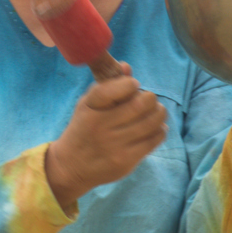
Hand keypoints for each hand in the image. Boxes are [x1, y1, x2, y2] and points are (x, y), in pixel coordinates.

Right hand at [45, 65, 167, 209]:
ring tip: (154, 112)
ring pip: (152, 121)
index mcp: (90, 107)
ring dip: (159, 113)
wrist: (71, 166)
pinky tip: (155, 128)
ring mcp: (114, 145)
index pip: (113, 89)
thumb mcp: (88, 105)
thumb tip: (126, 66)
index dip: (130, 84)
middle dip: (150, 98)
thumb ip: (108, 86)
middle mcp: (101, 126)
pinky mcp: (126, 161)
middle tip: (148, 100)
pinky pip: (154, 139)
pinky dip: (160, 130)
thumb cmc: (84, 128)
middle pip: (141, 104)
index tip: (133, 85)